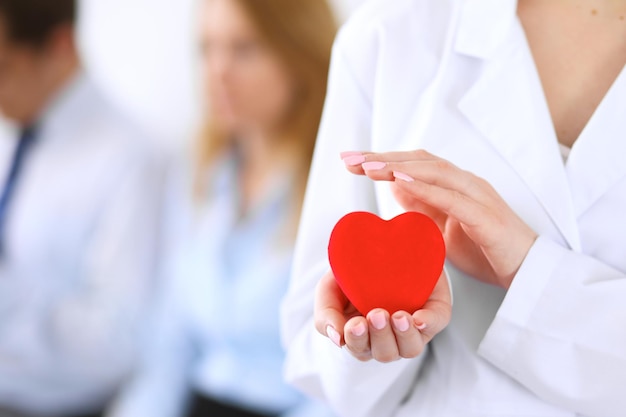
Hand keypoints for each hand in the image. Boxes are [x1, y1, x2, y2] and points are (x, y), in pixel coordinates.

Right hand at [314, 269, 451, 361]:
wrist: (380, 242)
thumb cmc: (351, 272)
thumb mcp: (329, 288)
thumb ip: (326, 314)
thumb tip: (337, 340)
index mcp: (363, 335)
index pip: (359, 349)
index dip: (358, 340)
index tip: (356, 323)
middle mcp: (389, 337)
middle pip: (385, 353)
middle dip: (380, 336)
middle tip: (376, 314)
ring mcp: (413, 327)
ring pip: (411, 348)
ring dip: (403, 335)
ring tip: (398, 316)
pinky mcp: (435, 310)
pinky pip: (436, 323)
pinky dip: (428, 322)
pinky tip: (419, 318)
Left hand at [341, 150, 537, 288]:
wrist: (527, 274)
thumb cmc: (486, 251)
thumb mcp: (443, 229)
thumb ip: (423, 207)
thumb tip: (395, 188)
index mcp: (455, 185)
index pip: (414, 164)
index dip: (382, 159)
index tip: (350, 161)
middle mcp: (466, 183)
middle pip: (420, 161)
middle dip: (382, 158)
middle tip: (349, 158)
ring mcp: (478, 196)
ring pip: (435, 172)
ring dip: (399, 168)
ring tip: (368, 168)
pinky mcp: (486, 216)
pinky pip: (453, 199)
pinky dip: (426, 189)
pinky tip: (400, 184)